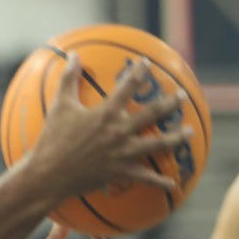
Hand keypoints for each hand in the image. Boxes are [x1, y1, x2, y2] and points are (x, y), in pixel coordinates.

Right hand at [29, 55, 190, 198]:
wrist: (49, 174)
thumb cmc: (52, 139)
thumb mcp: (60, 105)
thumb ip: (68, 78)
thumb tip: (73, 55)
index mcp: (106, 114)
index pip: (128, 87)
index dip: (139, 72)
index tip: (148, 64)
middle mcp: (120, 132)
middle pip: (152, 114)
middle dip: (170, 103)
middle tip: (183, 97)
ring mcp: (124, 153)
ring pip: (158, 144)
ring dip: (176, 138)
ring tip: (190, 132)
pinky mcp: (121, 173)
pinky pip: (146, 178)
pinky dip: (160, 182)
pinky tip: (172, 183)